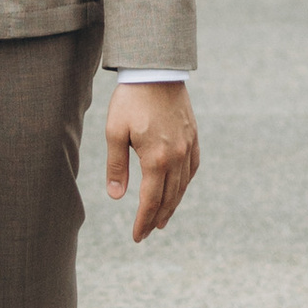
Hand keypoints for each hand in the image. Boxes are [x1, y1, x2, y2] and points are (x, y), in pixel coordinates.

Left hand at [104, 79, 198, 243]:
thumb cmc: (131, 100)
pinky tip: (178, 189)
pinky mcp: (193, 136)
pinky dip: (185, 183)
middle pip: (168, 197)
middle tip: (147, 232)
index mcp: (156, 159)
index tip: (137, 236)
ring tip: (162, 219)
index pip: (150, 200)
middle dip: (157, 217)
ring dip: (172, 205)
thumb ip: (117, 166)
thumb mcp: (114, 132)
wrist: (156, 70)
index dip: (143, 221)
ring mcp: (188, 146)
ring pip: (182, 185)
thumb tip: (117, 197)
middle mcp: (176, 156)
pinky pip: (192, 168)